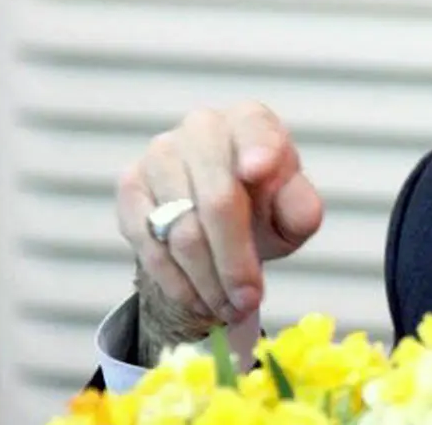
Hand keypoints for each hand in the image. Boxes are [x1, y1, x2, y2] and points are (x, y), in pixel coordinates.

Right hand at [116, 102, 323, 348]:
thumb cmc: (265, 204)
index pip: (255, 131)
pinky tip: (200, 301)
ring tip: (230, 309)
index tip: (258, 171)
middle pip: (216, 199)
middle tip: (249, 301)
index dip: (258, 151)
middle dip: (234, 260)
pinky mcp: (131, 186)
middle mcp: (202, 127)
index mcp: (251, 121)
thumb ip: (301, 208)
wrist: (219, 213)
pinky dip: (177, 282)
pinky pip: (148, 243)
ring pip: (180, 229)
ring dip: (207, 280)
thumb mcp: (293, 208)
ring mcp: (161, 154)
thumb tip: (299, 214)